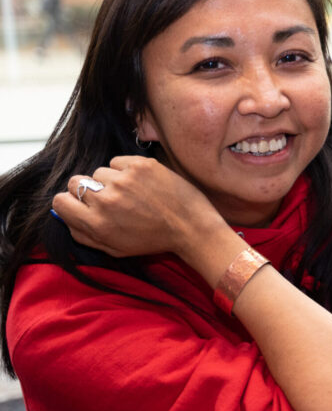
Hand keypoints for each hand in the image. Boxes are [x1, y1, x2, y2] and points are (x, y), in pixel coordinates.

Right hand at [52, 156, 223, 258]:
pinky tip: (143, 183)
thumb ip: (84, 233)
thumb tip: (62, 215)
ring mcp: (124, 180)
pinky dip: (127, 170)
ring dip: (112, 180)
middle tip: (110, 198)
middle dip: (88, 189)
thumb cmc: (153, 240)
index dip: (70, 202)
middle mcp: (106, 200)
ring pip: (100, 171)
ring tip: (134, 194)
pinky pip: (118, 161)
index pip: (60, 201)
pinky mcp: (140, 165)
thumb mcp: (114, 249)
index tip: (83, 204)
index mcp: (97, 224)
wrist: (192, 228)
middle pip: (75, 182)